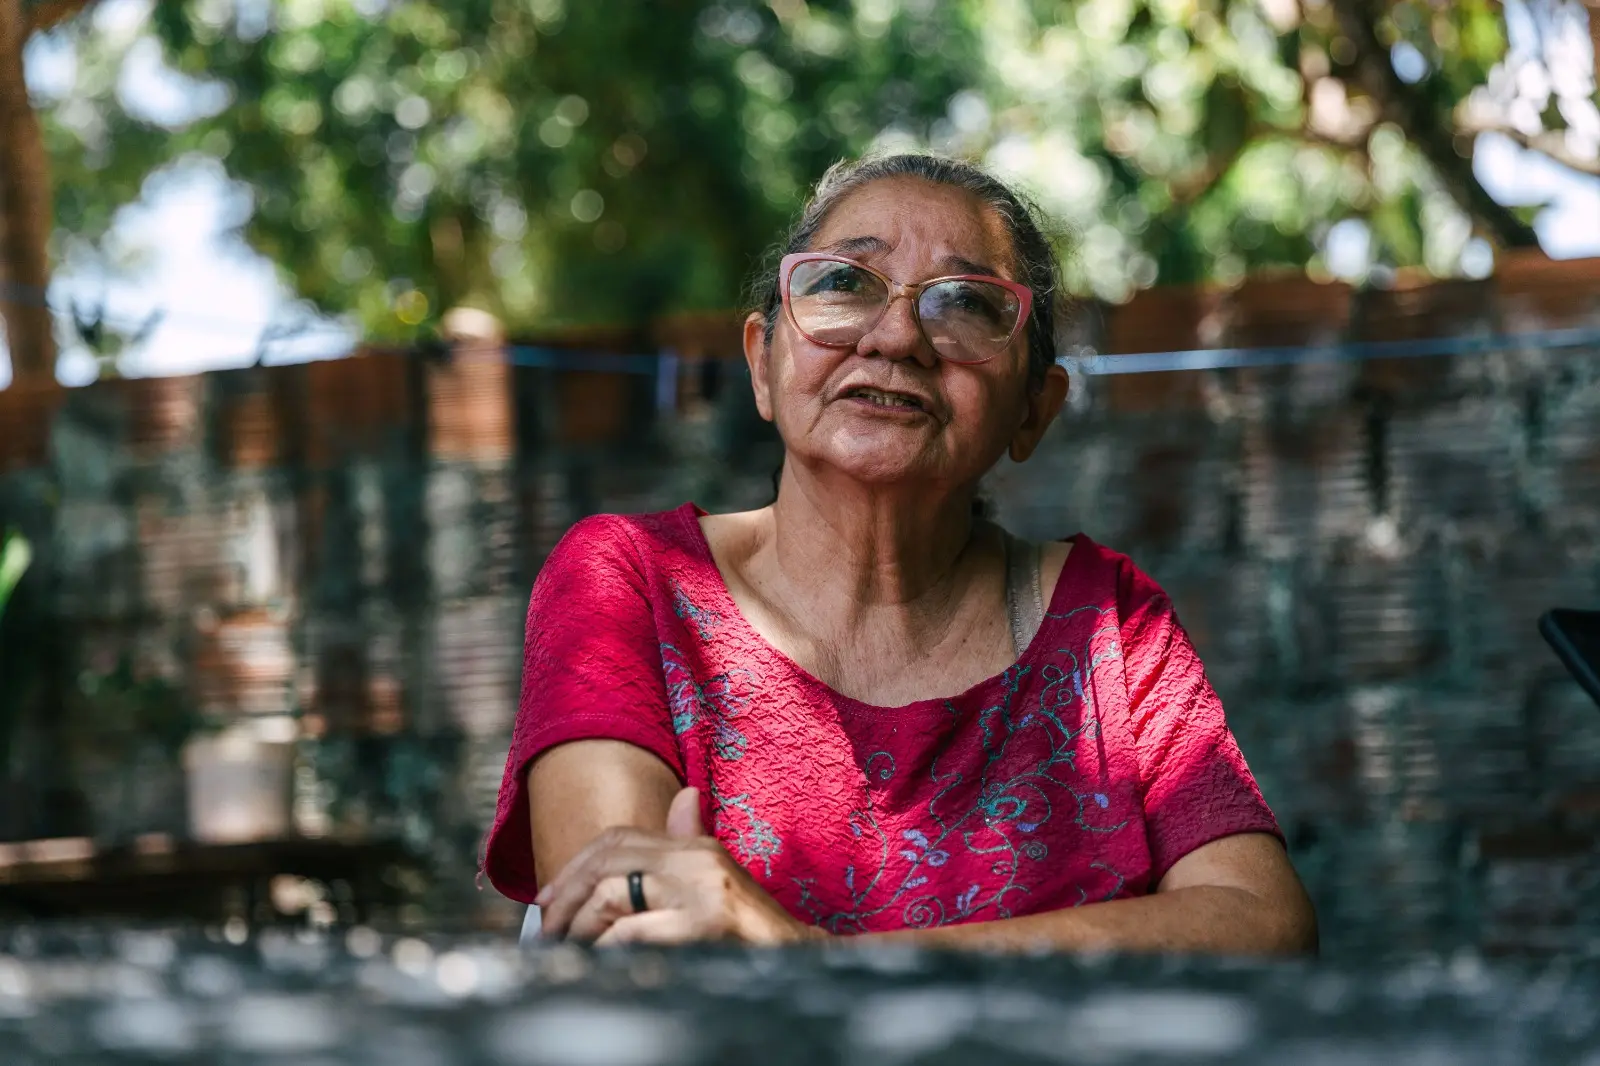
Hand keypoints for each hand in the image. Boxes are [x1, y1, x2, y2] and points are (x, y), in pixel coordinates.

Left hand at [534, 787, 821, 946]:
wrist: (800, 958)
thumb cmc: (752, 929)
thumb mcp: (718, 881)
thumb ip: (691, 843)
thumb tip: (685, 798)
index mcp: (695, 848)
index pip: (618, 838)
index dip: (575, 866)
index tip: (547, 899)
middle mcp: (698, 861)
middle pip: (608, 862)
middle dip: (566, 897)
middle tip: (547, 930)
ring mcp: (703, 891)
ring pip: (613, 896)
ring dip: (582, 928)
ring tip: (571, 950)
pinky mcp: (706, 925)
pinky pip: (634, 931)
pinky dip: (607, 948)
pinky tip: (601, 961)